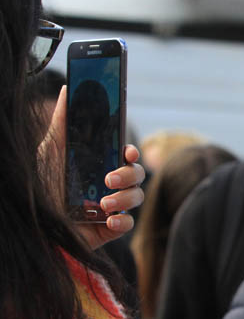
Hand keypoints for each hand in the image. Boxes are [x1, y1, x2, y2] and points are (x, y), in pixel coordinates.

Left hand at [38, 85, 144, 249]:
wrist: (31, 224)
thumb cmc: (40, 185)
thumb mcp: (49, 151)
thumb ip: (62, 123)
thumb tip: (66, 89)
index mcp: (99, 165)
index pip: (126, 156)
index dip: (132, 153)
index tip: (128, 152)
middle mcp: (108, 185)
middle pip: (136, 175)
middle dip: (128, 176)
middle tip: (108, 180)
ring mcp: (111, 207)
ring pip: (136, 198)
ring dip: (124, 199)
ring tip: (103, 204)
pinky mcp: (108, 229)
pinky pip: (128, 224)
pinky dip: (122, 222)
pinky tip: (108, 221)